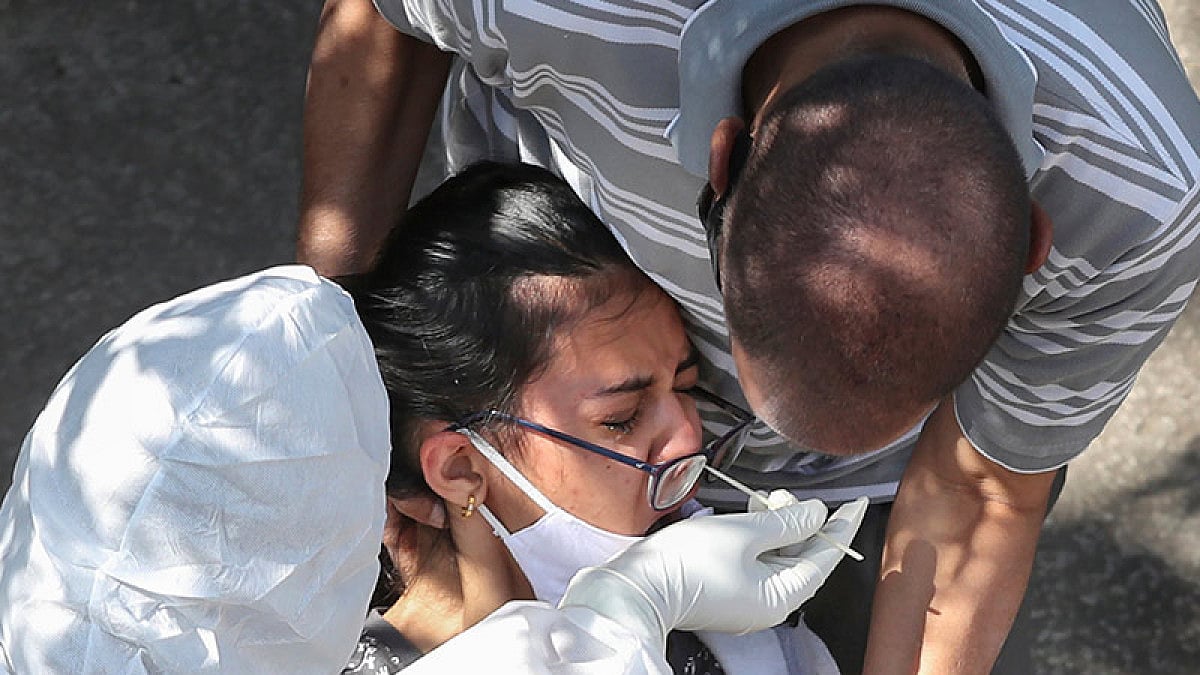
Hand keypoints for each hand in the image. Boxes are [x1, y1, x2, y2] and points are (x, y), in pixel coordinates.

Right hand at [559, 497, 868, 648]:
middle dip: (798, 521)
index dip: (840, 525)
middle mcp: (768, 602)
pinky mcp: (727, 589)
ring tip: (761, 501)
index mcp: (782, 596)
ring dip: (775, 525)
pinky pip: (754, 559)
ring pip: (776, 555)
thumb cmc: (689, 563)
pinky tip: (747, 516)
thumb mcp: (744, 532)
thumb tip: (816, 514)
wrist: (638, 586)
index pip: (824, 556)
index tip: (855, 503)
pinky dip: (756, 536)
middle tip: (783, 495)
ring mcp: (747, 597)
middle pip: (801, 556)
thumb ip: (786, 522)